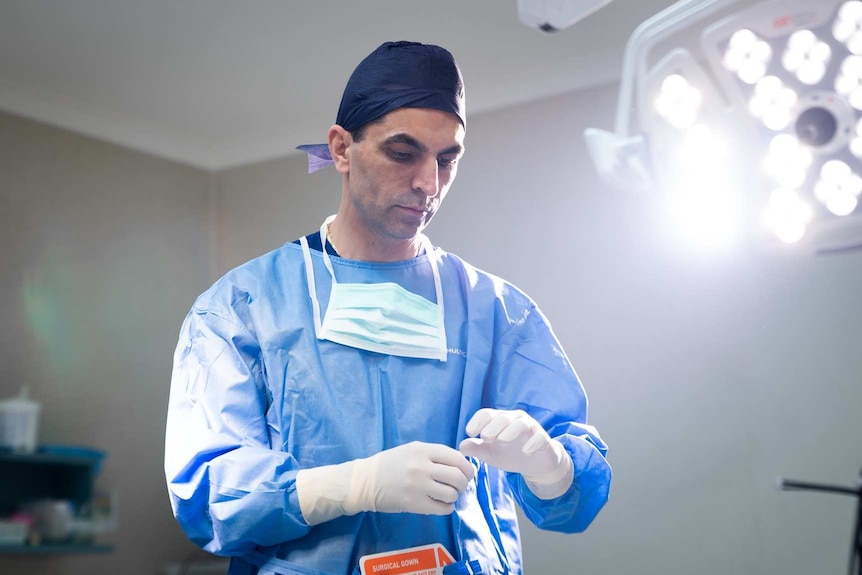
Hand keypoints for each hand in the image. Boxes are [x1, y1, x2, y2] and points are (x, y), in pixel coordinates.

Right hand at [347, 441, 475, 514]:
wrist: (366, 481)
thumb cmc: (391, 464)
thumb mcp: (412, 450)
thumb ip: (434, 455)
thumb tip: (461, 464)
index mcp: (423, 450)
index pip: (457, 458)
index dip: (467, 467)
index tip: (466, 473)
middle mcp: (421, 466)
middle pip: (457, 476)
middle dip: (463, 483)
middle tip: (459, 487)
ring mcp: (418, 486)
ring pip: (451, 494)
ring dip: (454, 496)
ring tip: (447, 496)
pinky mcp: (414, 504)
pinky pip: (442, 508)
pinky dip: (447, 508)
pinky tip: (441, 505)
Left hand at [459, 408, 572, 497]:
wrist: (535, 464)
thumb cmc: (510, 454)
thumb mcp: (490, 454)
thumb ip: (477, 449)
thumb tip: (461, 446)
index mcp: (499, 421)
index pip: (486, 414)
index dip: (477, 421)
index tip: (469, 432)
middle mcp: (515, 420)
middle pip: (503, 417)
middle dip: (493, 425)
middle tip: (485, 437)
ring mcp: (530, 428)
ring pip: (521, 423)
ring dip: (511, 430)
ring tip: (502, 441)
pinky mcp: (543, 440)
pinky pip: (540, 437)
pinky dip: (533, 442)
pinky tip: (526, 451)